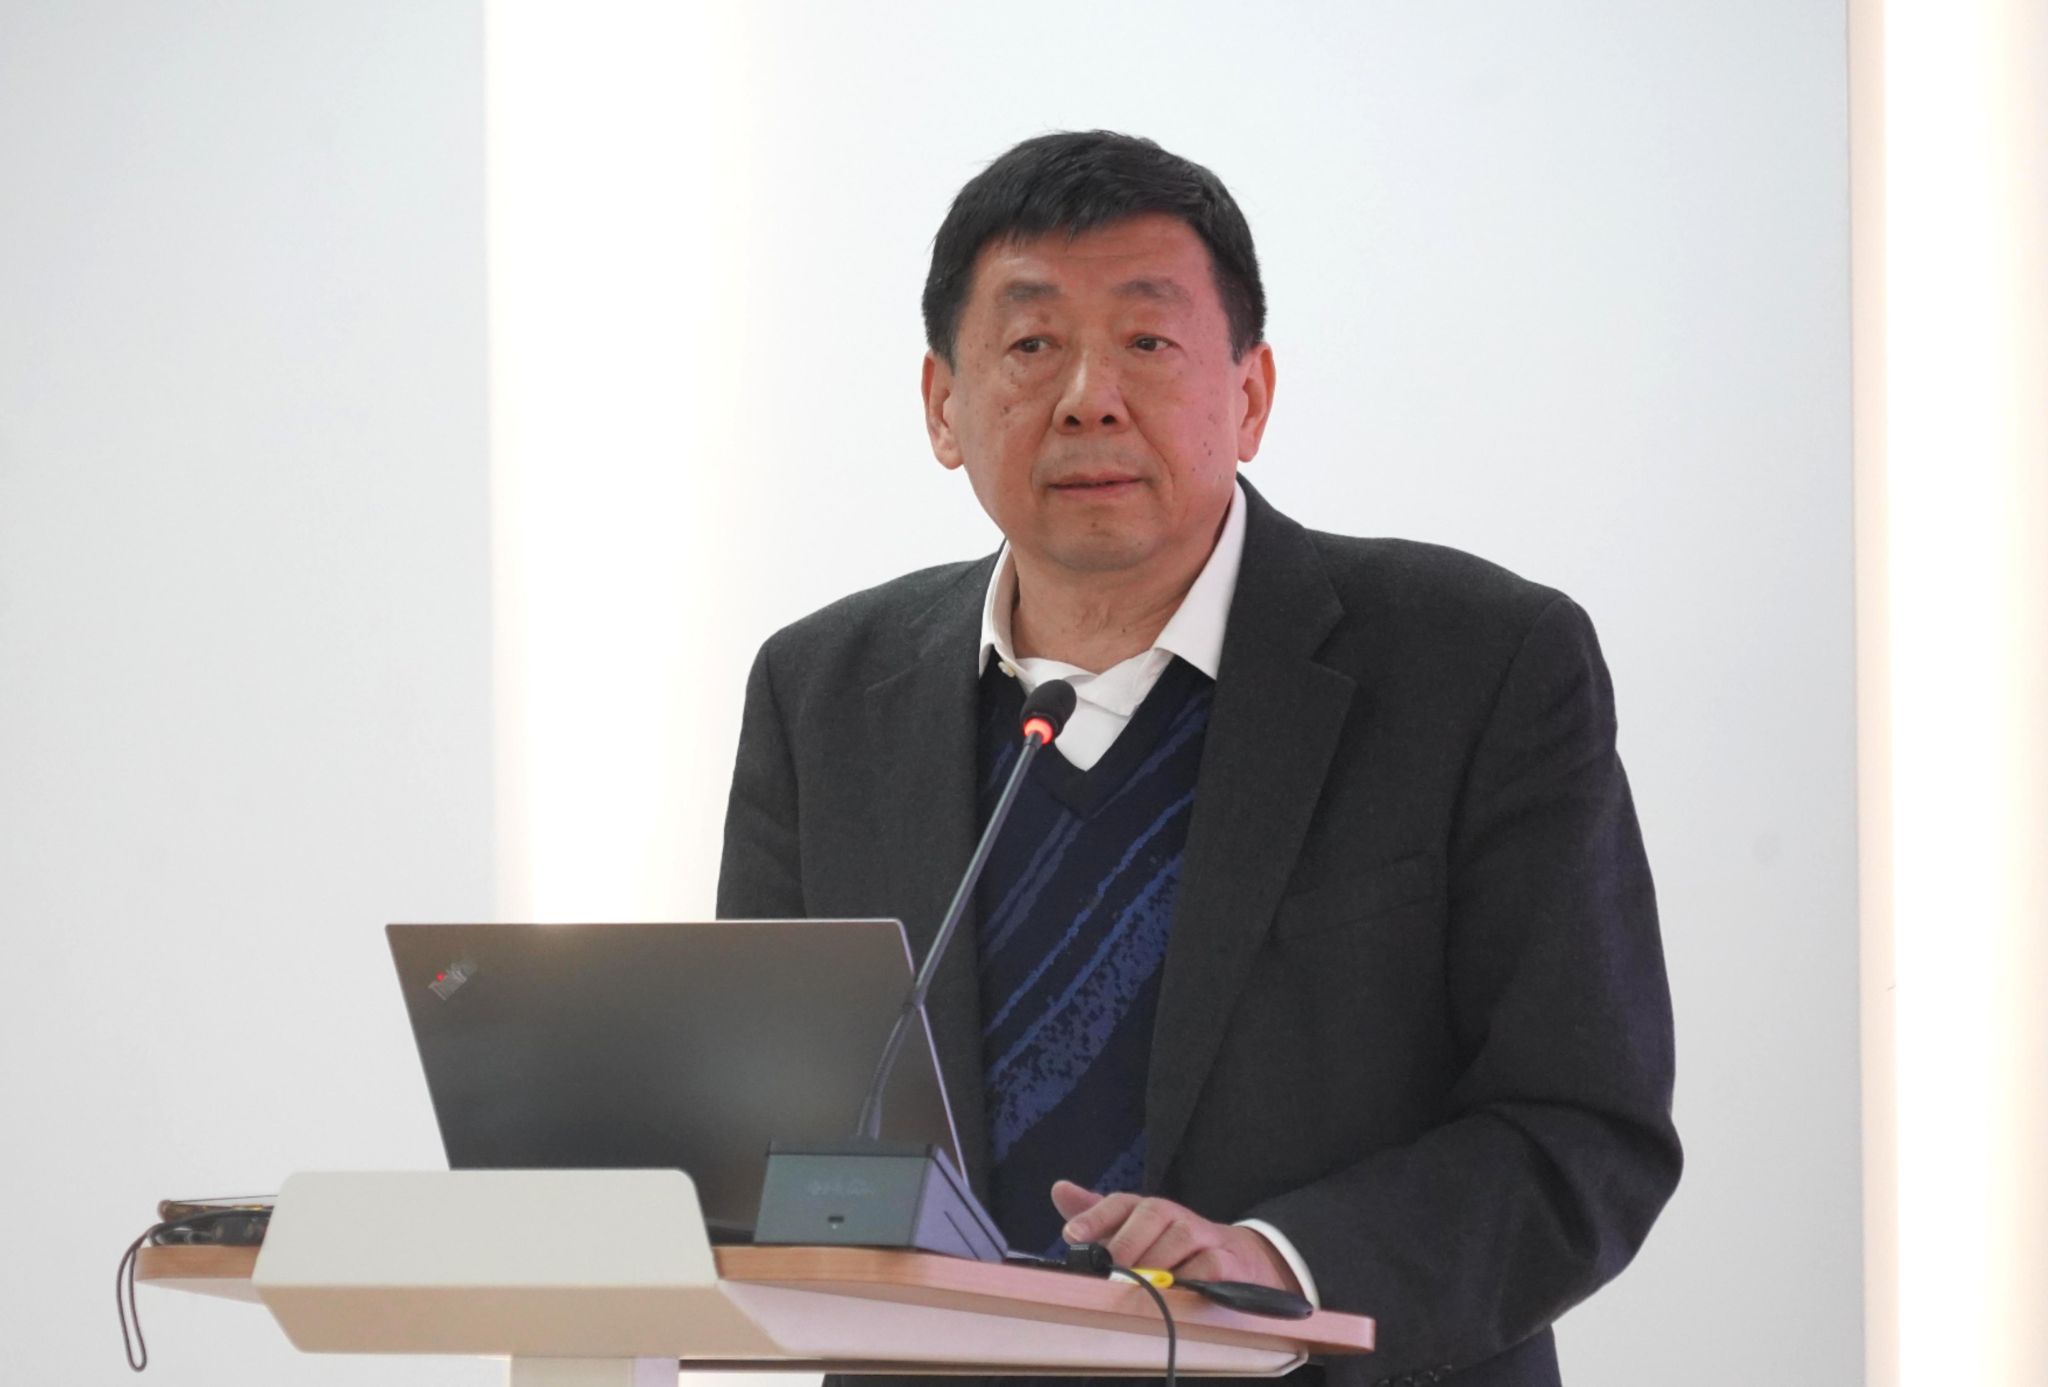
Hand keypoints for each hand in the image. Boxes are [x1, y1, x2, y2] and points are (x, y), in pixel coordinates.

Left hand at [1049, 1180, 1303, 1293]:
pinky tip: (1174, 1293)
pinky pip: (1209, 1265)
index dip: (1095, 1216)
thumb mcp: (1134, 1234)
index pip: (1121, 1202)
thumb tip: (1059, 1190)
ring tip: (1138, 1285)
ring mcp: (1205, 1236)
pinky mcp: (1228, 1261)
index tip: (1071, 1234)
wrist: (1237, 1261)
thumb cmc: (1174, 1250)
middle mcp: (1176, 1216)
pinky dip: (1190, 1278)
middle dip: (1127, 1242)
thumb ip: (1099, 1217)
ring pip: (1180, 1237)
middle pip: (1152, 1213)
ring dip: (1157, 1262)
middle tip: (1110, 1270)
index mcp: (1150, 1210)